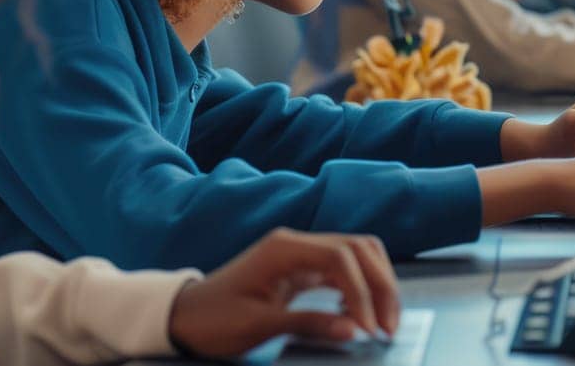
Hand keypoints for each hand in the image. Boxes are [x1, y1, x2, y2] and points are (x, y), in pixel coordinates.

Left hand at [168, 229, 399, 357]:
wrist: (186, 316)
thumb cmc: (214, 320)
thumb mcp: (258, 326)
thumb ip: (308, 323)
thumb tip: (353, 329)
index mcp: (283, 249)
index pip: (342, 257)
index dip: (363, 292)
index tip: (370, 329)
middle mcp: (296, 243)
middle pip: (358, 248)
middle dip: (380, 285)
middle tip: (389, 326)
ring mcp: (300, 254)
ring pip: (357, 255)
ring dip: (375, 285)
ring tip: (381, 322)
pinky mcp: (302, 268)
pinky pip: (343, 269)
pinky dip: (360, 288)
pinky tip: (357, 313)